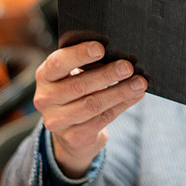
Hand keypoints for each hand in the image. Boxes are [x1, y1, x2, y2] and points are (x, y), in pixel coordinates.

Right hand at [33, 41, 147, 177]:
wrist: (71, 128)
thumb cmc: (78, 88)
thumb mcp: (76, 73)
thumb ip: (91, 64)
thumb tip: (122, 57)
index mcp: (46, 75)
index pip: (58, 63)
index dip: (79, 54)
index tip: (101, 48)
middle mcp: (45, 98)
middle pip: (79, 86)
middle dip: (107, 75)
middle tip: (128, 67)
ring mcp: (57, 121)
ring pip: (93, 105)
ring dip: (120, 92)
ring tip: (140, 83)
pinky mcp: (73, 137)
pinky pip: (103, 119)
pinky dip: (123, 105)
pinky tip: (136, 95)